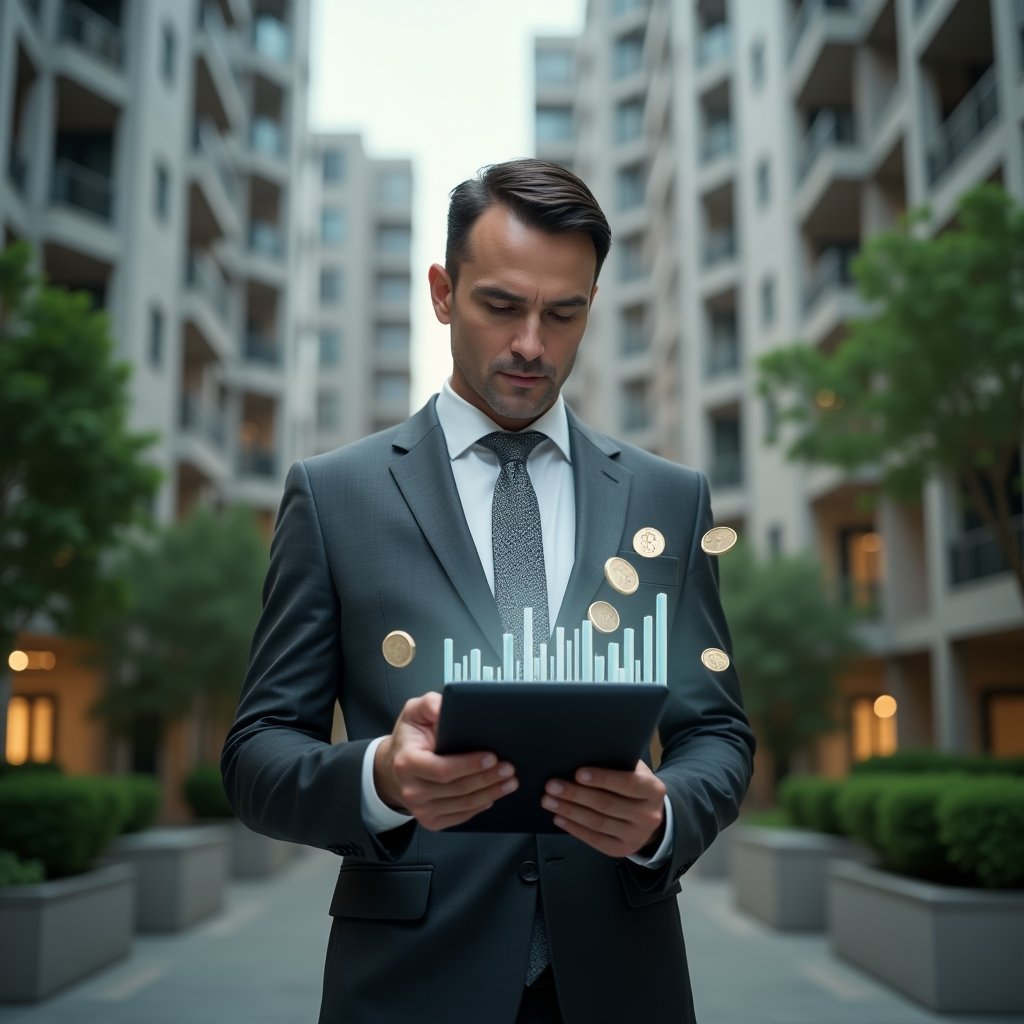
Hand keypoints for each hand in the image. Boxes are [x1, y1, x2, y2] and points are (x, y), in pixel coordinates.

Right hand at [373, 692, 518, 830]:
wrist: (394, 767)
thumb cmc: (409, 738)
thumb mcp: (414, 711)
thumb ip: (429, 704)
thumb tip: (445, 708)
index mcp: (407, 763)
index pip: (443, 769)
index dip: (470, 765)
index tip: (491, 757)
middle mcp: (412, 789)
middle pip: (458, 788)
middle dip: (487, 778)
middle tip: (509, 767)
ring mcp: (420, 809)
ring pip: (463, 804)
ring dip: (490, 793)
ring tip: (509, 781)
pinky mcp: (431, 820)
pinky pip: (461, 816)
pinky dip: (480, 806)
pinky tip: (492, 795)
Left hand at [541, 760, 665, 857]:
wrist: (651, 817)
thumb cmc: (634, 785)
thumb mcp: (634, 770)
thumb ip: (617, 763)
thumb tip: (583, 755)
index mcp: (653, 790)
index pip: (627, 783)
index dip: (602, 778)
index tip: (578, 773)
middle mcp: (648, 815)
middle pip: (607, 804)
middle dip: (576, 794)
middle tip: (552, 785)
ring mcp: (636, 835)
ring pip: (597, 822)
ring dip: (569, 811)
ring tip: (549, 801)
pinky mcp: (622, 849)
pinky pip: (595, 840)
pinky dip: (574, 829)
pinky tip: (559, 818)